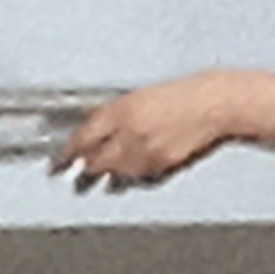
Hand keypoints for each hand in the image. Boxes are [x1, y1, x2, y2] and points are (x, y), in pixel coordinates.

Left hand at [58, 75, 241, 188]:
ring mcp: (146, 152)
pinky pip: (136, 176)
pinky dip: (127, 176)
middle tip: (70, 173)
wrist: (216, 104)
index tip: (58, 159)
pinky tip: (124, 175)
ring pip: (114, 172)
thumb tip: (96, 130)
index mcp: (122, 109)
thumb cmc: (185, 93)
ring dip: (103, 175)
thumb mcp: (142, 95)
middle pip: (94, 160)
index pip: (83, 136)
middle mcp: (130, 132)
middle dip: (81, 168)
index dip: (68, 150)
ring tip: (94, 180)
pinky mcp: (162, 165)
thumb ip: (116, 114)